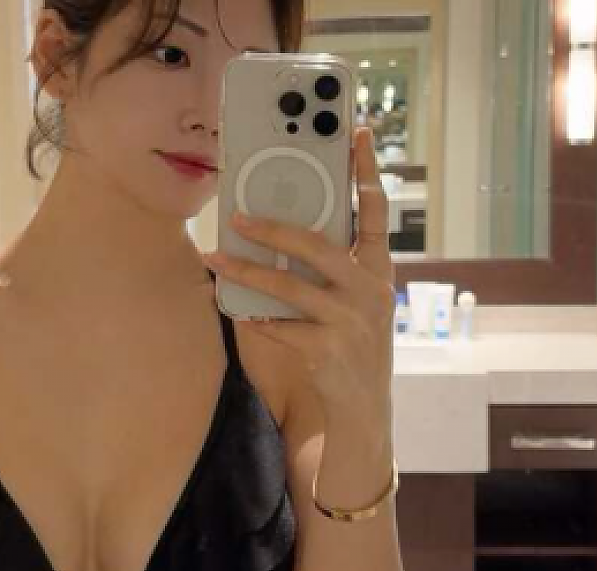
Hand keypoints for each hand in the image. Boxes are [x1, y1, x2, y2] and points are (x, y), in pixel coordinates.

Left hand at [202, 125, 394, 414]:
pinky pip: (282, 328)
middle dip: (275, 229)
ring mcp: (352, 323)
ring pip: (291, 288)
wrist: (363, 411)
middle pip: (319, 247)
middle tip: (238, 216)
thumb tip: (284, 228)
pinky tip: (238, 311)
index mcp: (380, 272)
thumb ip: (334, 268)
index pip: (377, 213)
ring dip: (248, 273)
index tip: (356, 134)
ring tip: (216, 259)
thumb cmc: (351, 344)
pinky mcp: (329, 352)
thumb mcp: (357, 302)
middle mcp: (371, 292)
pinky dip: (257, 319)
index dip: (367, 172)